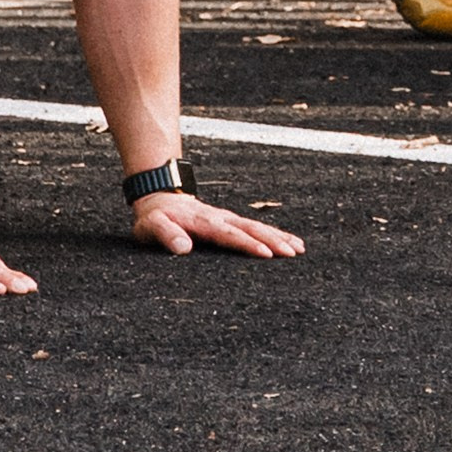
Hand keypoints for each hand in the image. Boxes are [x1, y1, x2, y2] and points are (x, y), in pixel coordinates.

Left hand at [132, 188, 304, 261]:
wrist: (159, 197)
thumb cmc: (155, 218)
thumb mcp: (151, 227)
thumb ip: (166, 235)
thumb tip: (183, 248)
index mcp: (203, 222)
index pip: (229, 234)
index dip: (248, 244)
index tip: (266, 254)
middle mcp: (220, 218)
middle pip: (251, 229)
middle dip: (273, 240)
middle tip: (293, 252)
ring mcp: (228, 218)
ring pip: (257, 227)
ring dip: (279, 237)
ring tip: (299, 248)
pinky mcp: (232, 221)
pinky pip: (256, 227)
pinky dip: (274, 234)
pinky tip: (290, 242)